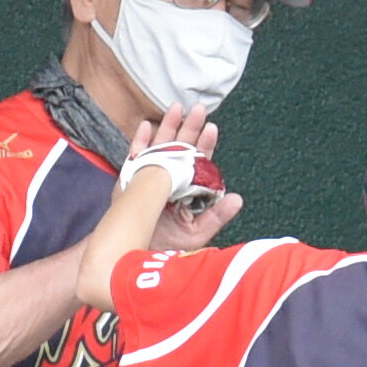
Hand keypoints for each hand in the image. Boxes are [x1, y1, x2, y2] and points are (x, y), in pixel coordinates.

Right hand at [132, 105, 242, 249]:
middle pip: (181, 149)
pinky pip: (134, 157)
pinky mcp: (129, 180)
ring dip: (167, 128)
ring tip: (176, 108)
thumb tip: (237, 198)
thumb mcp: (197, 234)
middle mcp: (169, 179)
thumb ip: (217, 216)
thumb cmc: (167, 247)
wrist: (134, 257)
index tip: (211, 129)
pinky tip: (147, 126)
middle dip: (190, 129)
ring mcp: (149, 177)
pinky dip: (140, 141)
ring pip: (160, 147)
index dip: (205, 146)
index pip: (198, 163)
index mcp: (186, 189)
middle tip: (198, 110)